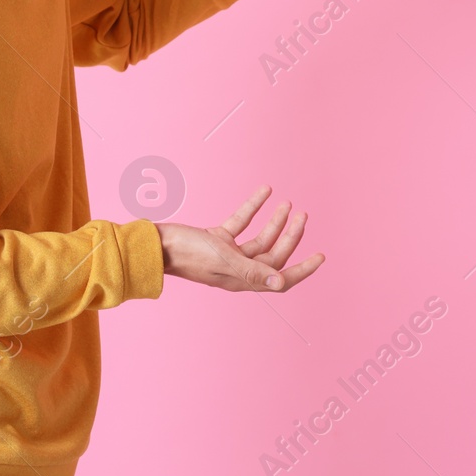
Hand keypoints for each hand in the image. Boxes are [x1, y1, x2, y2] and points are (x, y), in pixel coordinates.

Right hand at [156, 185, 324, 291]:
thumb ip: (252, 272)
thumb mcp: (223, 261)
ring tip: (287, 203)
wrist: (154, 244)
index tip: (321, 256)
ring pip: (259, 239)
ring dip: (274, 221)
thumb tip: (281, 284)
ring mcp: (226, 255)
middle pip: (272, 255)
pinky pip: (240, 224)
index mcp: (241, 280)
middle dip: (290, 236)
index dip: (303, 270)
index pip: (280, 278)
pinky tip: (264, 191)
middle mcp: (236, 270)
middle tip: (303, 215)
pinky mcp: (215, 240)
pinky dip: (252, 208)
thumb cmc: (186, 254)